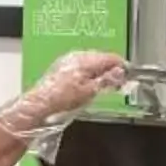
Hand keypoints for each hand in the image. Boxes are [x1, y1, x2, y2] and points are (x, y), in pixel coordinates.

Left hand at [0, 51, 128, 141]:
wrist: (36, 108)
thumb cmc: (61, 100)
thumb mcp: (89, 92)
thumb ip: (106, 80)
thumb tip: (120, 72)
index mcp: (85, 59)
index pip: (111, 57)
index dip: (122, 67)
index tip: (129, 78)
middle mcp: (76, 57)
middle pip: (101, 59)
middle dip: (111, 70)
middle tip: (118, 85)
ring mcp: (67, 62)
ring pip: (91, 64)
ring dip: (99, 74)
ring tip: (104, 89)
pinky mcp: (61, 71)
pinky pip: (81, 70)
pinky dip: (88, 77)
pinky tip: (88, 89)